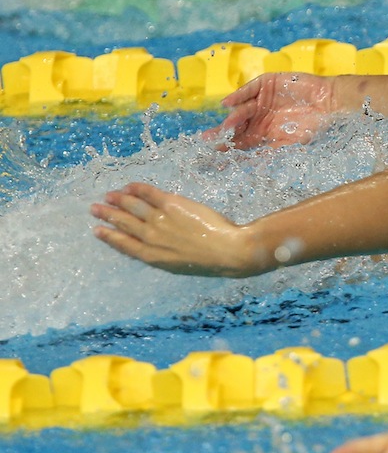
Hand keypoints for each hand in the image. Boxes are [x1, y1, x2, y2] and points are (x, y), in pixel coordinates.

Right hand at [91, 182, 265, 277]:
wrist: (228, 251)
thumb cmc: (208, 261)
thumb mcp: (177, 265)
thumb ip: (161, 254)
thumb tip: (150, 243)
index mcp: (152, 256)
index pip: (123, 244)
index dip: (109, 236)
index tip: (97, 230)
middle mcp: (151, 237)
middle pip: (123, 223)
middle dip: (107, 215)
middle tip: (94, 208)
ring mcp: (160, 219)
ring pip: (132, 206)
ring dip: (117, 200)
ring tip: (108, 196)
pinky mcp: (172, 204)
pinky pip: (148, 193)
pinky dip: (136, 189)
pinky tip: (128, 186)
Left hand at [204, 73, 338, 149]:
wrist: (331, 104)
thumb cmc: (314, 126)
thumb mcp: (291, 143)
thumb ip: (269, 151)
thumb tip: (249, 165)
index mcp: (263, 132)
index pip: (240, 141)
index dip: (227, 147)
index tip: (213, 156)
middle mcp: (259, 116)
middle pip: (236, 125)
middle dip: (222, 132)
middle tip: (207, 139)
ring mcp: (262, 99)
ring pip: (242, 108)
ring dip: (234, 117)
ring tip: (227, 126)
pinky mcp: (267, 83)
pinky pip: (249, 89)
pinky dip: (238, 95)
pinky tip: (228, 103)